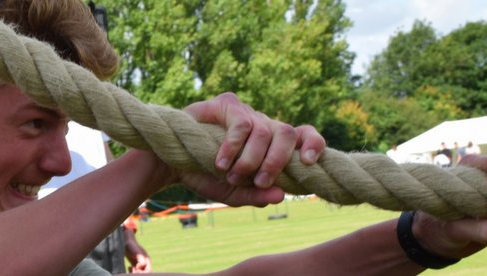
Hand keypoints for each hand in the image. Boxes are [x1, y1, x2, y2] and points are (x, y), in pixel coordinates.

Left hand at [124, 227, 151, 272]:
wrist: (126, 242)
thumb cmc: (132, 246)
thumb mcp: (137, 252)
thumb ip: (141, 260)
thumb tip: (140, 267)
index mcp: (147, 260)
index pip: (149, 271)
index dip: (142, 272)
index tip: (136, 266)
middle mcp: (145, 263)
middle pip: (145, 273)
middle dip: (138, 273)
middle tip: (132, 268)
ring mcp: (140, 265)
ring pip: (140, 273)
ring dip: (135, 273)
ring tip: (131, 267)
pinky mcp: (135, 265)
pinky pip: (136, 272)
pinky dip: (132, 272)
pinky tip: (129, 267)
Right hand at [181, 92, 324, 205]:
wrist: (173, 164)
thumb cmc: (206, 176)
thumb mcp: (234, 194)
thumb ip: (256, 196)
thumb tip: (282, 196)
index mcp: (272, 145)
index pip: (303, 135)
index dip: (313, 143)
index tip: (307, 162)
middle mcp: (263, 125)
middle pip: (287, 132)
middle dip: (277, 161)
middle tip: (260, 181)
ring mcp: (246, 113)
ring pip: (265, 131)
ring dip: (251, 159)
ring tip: (232, 176)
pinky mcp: (226, 104)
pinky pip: (241, 124)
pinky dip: (234, 147)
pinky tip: (220, 163)